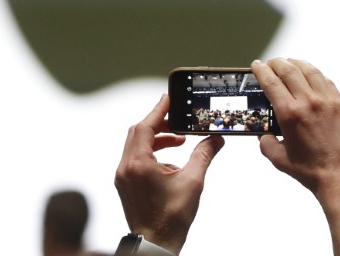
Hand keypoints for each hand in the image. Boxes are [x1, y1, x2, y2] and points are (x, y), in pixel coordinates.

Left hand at [115, 94, 223, 254]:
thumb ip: (203, 155)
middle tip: (178, 118)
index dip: (159, 110)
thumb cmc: (171, 219)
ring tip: (179, 141)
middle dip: (159, 123)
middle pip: (138, 132)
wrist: (155, 246)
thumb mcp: (193, 183)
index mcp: (138, 164)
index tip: (169, 98)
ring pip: (137, 145)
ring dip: (157, 139)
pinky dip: (152, 154)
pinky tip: (171, 163)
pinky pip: (136, 159)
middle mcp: (126, 167)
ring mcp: (123, 177)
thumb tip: (216, 138)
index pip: (146, 125)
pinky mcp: (126, 185)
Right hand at [252, 58, 339, 255]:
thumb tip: (264, 135)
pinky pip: (326, 81)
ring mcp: (328, 100)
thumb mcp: (279, 159)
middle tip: (271, 63)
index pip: (271, 82)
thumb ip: (267, 143)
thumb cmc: (312, 171)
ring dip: (296, 63)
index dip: (261, 70)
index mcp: (289, 113)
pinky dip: (315, 74)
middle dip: (276, 63)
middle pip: (288, 70)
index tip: (257, 65)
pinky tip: (310, 76)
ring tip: (290, 63)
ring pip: (309, 70)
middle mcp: (308, 102)